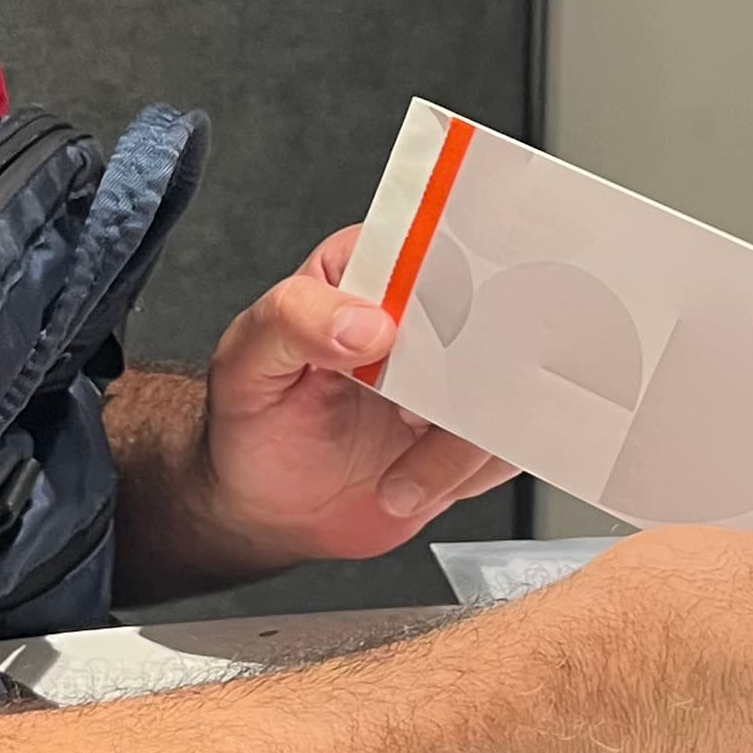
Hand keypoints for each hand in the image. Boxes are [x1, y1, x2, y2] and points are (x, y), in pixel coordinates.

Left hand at [128, 229, 513, 588]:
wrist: (269, 508)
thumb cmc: (253, 420)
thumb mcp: (245, 364)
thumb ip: (292, 322)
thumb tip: (363, 319)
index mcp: (370, 270)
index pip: (430, 243)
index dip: (448, 277)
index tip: (430, 329)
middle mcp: (421, 316)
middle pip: (490, 312)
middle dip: (471, 371)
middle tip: (417, 417)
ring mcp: (453, 373)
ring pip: (507, 386)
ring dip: (460, 444)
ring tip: (399, 475)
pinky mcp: (472, 429)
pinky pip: (507, 444)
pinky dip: (469, 474)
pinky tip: (414, 483)